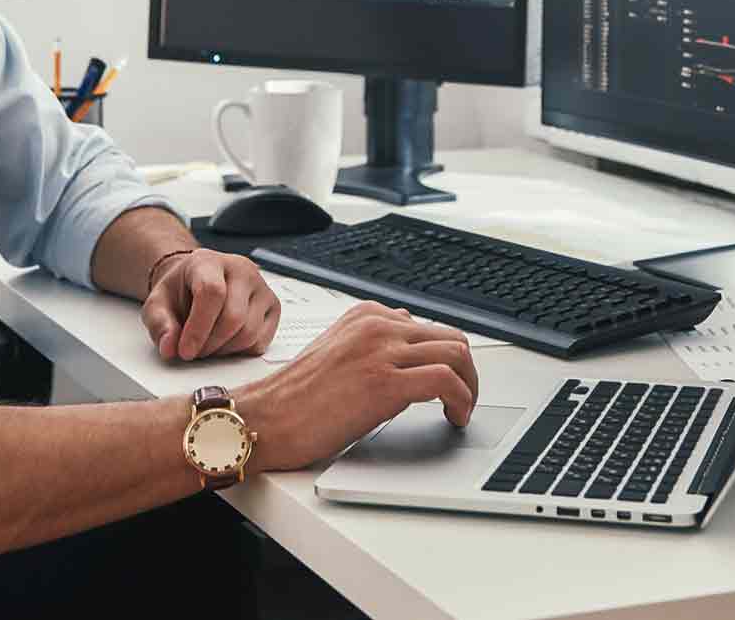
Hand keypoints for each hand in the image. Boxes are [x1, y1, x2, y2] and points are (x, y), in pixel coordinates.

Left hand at [139, 250, 281, 359]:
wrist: (200, 283)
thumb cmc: (182, 291)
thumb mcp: (158, 304)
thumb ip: (159, 324)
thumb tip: (169, 348)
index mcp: (209, 262)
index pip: (212, 292)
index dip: (198, 328)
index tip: (185, 351)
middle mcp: (242, 270)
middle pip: (233, 317)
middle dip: (209, 344)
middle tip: (192, 352)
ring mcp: (262, 288)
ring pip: (249, 332)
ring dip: (223, 351)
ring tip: (206, 346)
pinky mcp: (273, 307)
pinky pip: (260, 341)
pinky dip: (240, 351)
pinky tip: (224, 343)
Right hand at [232, 302, 478, 472]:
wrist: (265, 419)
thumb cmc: (293, 398)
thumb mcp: (335, 352)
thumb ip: (370, 342)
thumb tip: (406, 339)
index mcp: (365, 315)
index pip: (428, 326)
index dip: (446, 357)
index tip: (450, 380)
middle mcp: (377, 325)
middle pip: (450, 337)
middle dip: (466, 370)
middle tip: (464, 396)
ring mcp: (382, 351)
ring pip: (456, 355)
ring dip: (469, 386)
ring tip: (462, 408)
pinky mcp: (386, 382)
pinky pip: (446, 381)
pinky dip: (462, 399)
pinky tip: (455, 416)